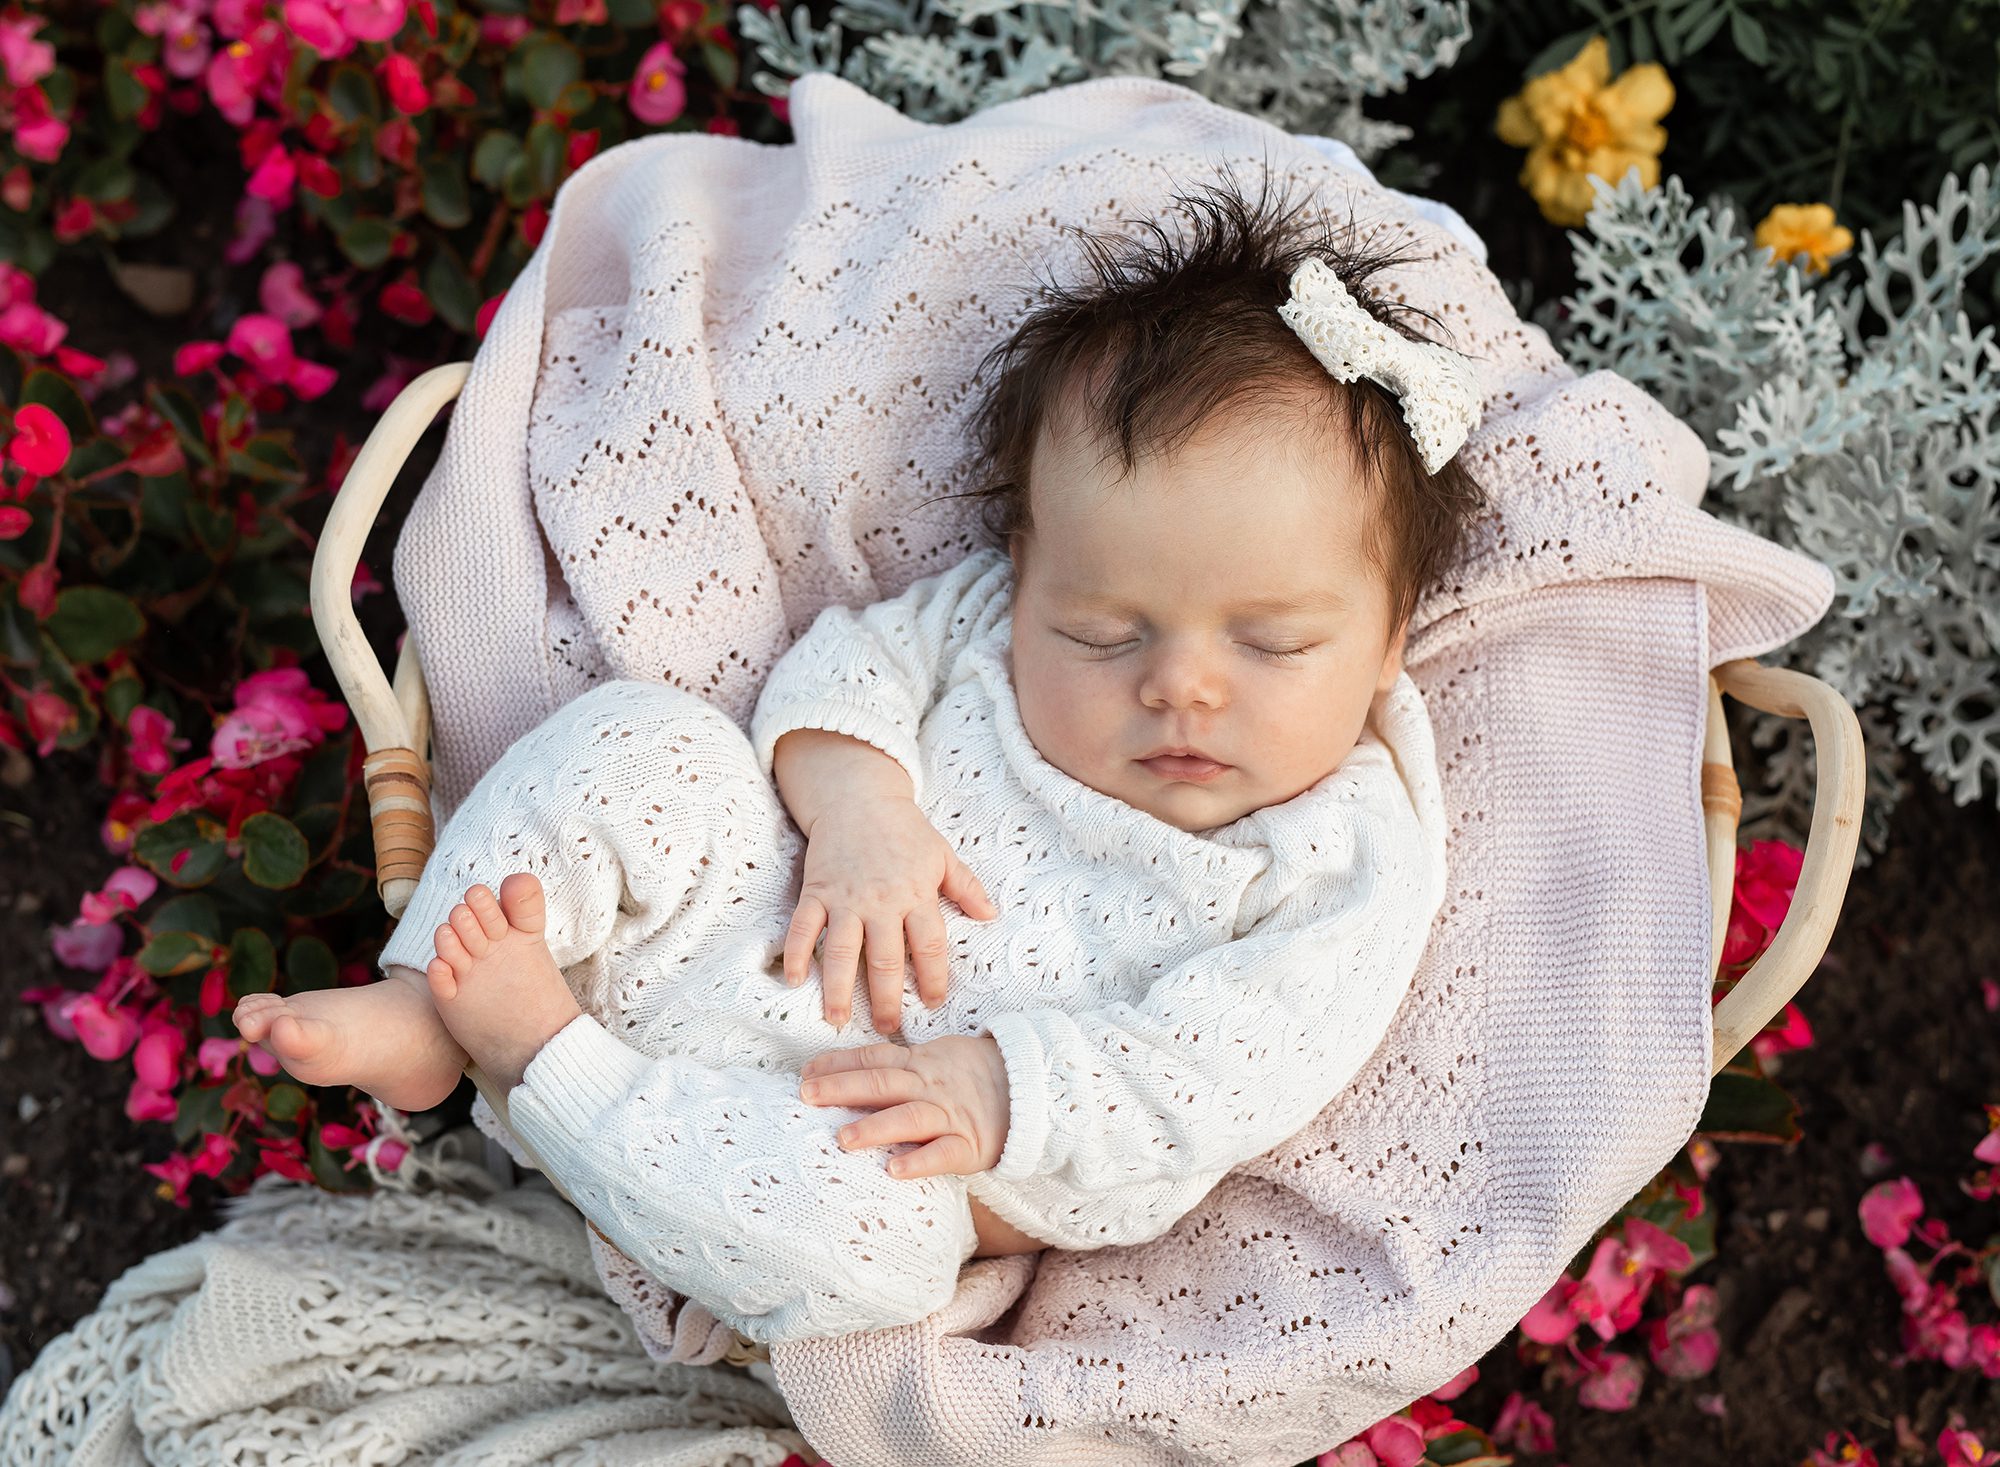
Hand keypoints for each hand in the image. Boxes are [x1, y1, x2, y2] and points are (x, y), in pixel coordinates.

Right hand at [786, 792, 998, 1034]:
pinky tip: (795, 981)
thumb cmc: (904, 829)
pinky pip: (804, 927)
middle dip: (886, 999)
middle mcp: (881, 902)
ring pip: (842, 952)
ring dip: (838, 989)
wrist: (858, 797)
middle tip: (887, 1028)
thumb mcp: (942, 854)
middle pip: (885, 960)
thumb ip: (966, 887)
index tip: (932, 1003)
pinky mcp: (816, 891)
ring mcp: (845, 899)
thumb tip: (992, 915)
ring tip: (838, 1020)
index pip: (929, 946)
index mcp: (916, 895)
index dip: (932, 978)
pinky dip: (797, 954)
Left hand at [797, 1033, 1009, 1178]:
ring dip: (874, 1127)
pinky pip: (942, 1154)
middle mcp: (931, 1086)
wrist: (1034, 1088)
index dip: (839, 1063)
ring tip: (842, 1138)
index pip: (874, 1059)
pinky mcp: (970, 1145)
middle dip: (842, 1088)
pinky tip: (894, 1170)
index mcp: (921, 1063)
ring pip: (908, 1118)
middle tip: (807, 1095)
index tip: (806, 1071)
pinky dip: (919, 1161)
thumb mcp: (939, 1056)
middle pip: (882, 1084)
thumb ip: (902, 1065)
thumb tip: (855, 1070)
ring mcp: (950, 1115)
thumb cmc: (978, 1075)